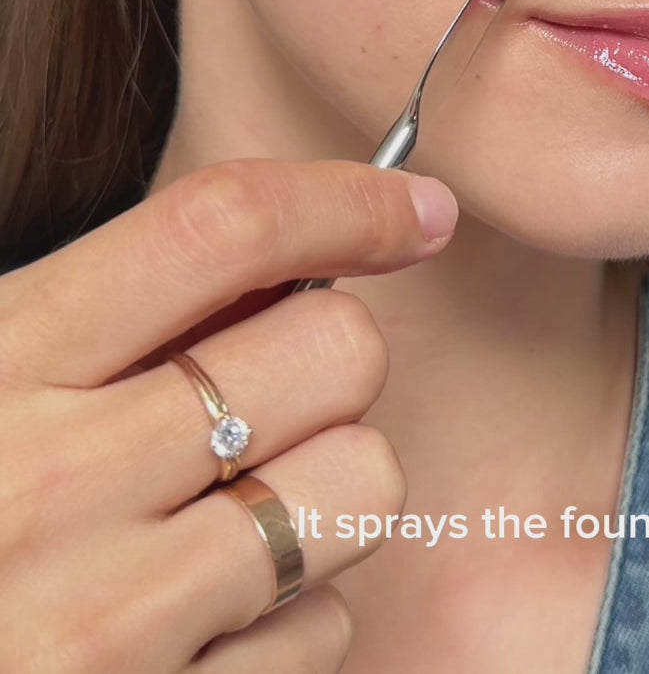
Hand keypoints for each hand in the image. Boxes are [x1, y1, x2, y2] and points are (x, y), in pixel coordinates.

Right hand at [0, 157, 457, 672]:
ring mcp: (111, 622)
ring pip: (360, 485)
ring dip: (328, 486)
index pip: (221, 227)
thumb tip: (284, 256)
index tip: (413, 207)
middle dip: (332, 360)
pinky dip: (292, 618)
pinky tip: (204, 624)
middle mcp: (56, 484)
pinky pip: (324, 630)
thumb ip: (92, 318)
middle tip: (269, 394)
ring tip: (237, 510)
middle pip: (331, 351)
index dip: (345, 197)